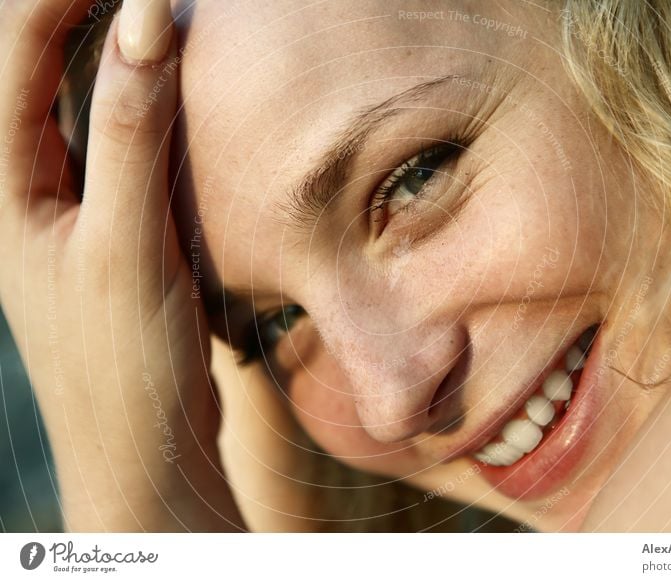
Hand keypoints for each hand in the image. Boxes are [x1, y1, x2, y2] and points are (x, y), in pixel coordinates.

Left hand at [0, 0, 243, 530]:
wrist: (140, 446)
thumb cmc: (122, 363)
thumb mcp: (125, 246)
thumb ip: (127, 132)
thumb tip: (146, 15)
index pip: (15, 41)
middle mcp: (17, 174)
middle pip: (31, 49)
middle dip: (83, 2)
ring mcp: (60, 191)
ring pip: (69, 81)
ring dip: (110, 35)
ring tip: (164, 14)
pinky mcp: (102, 209)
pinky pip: (110, 124)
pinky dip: (140, 88)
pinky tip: (174, 77)